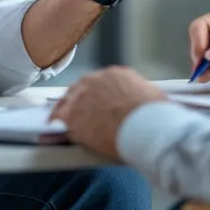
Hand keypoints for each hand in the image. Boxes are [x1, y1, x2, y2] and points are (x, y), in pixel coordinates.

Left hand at [49, 67, 166, 159]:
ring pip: (67, 102)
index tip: (98, 104)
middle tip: (80, 115)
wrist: (146, 126)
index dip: (97, 96)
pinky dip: (57, 127)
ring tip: (64, 125)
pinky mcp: (72, 115)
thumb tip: (140, 107)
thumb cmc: (155, 117)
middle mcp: (96, 80)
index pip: (100, 83)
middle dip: (79, 102)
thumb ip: (138, 98)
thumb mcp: (151, 98)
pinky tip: (54, 135)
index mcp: (117, 75)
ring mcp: (82, 96)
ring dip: (66, 113)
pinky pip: (59, 119)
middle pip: (80, 89)